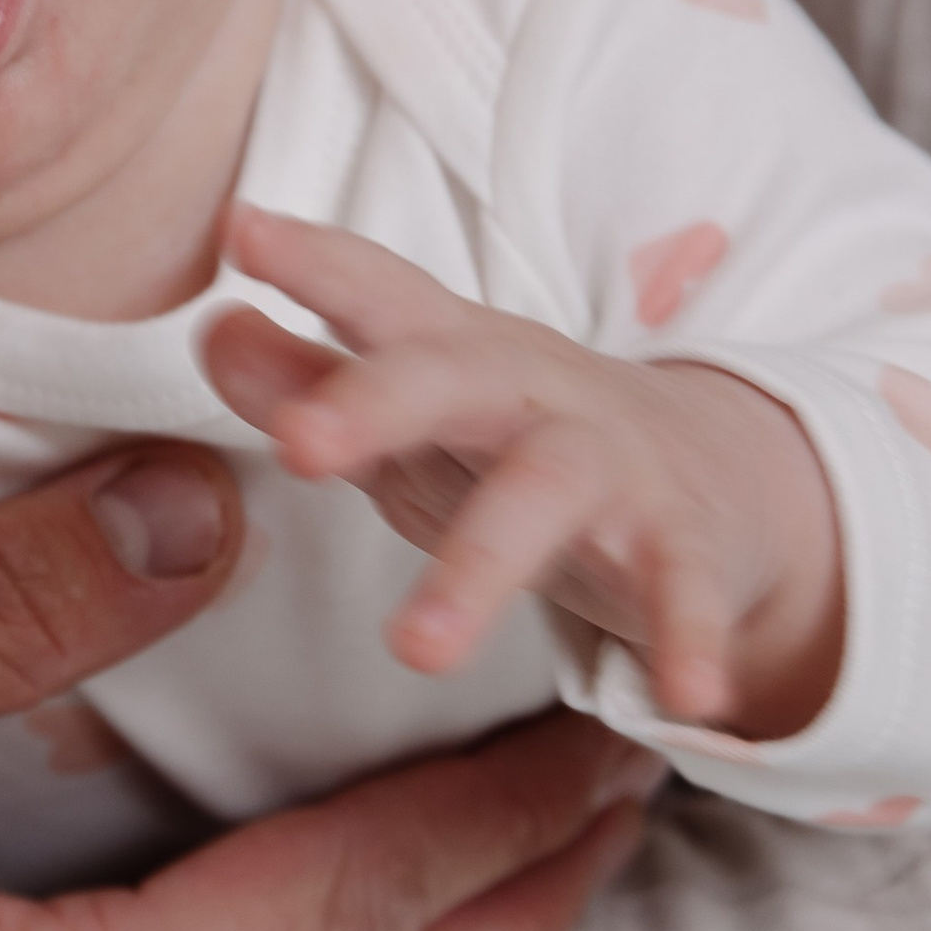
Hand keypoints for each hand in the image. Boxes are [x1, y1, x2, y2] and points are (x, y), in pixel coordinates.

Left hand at [206, 204, 844, 741]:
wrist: (718, 469)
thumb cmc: (518, 440)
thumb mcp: (413, 414)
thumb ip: (312, 381)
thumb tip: (212, 331)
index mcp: (452, 354)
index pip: (378, 295)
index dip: (314, 262)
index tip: (242, 231)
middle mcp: (529, 392)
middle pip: (448, 379)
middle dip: (374, 403)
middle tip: (297, 445)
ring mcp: (609, 463)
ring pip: (542, 498)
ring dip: (479, 570)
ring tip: (416, 652)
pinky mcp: (682, 539)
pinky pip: (681, 589)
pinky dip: (688, 638)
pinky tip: (687, 699)